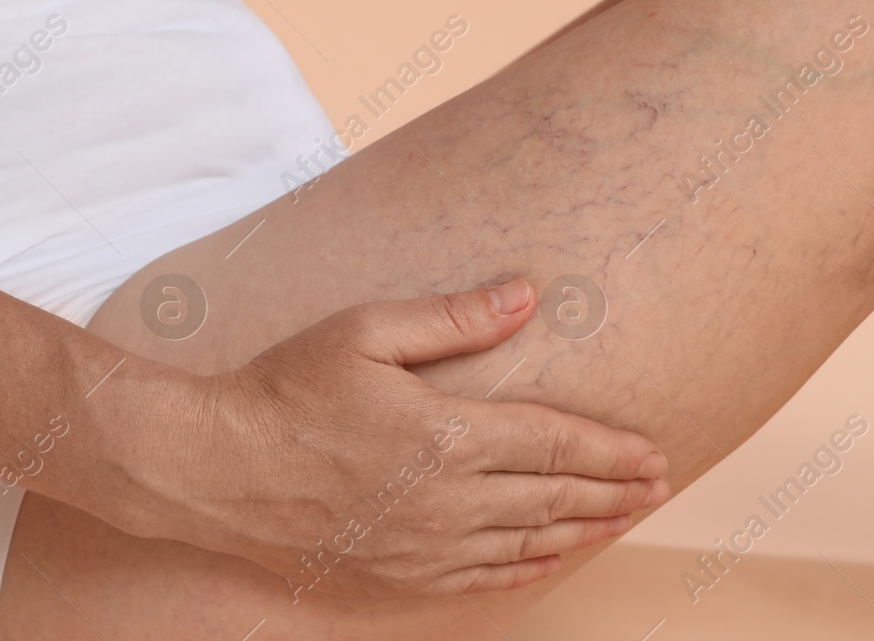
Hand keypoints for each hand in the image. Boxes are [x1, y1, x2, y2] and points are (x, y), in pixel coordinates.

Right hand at [143, 281, 667, 597]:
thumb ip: (456, 317)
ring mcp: (423, 545)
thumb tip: (528, 294)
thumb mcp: (369, 331)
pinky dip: (526, 568)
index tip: (654, 452)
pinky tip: (551, 557)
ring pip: (527, 542)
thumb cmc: (288, 388)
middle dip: (615, 492)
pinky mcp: (397, 573)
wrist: (213, 468)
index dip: (612, 451)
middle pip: (554, 497)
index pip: (555, 444)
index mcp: (447, 435)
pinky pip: (480, 578)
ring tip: (625, 518)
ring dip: (583, 529)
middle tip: (660, 486)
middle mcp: (446, 499)